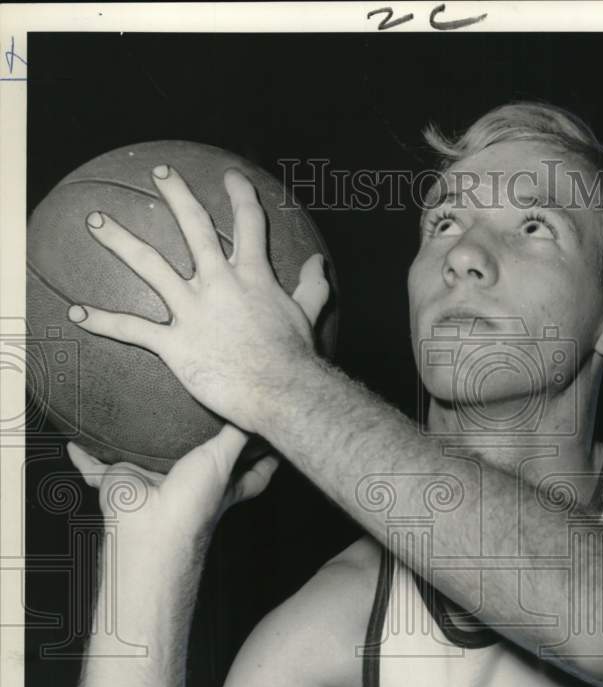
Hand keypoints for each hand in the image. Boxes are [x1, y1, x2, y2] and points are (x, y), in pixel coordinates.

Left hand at [66, 166, 330, 431]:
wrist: (281, 391)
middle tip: (159, 173)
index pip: (248, 224)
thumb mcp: (309, 313)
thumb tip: (319, 263)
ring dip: (120, 241)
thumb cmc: (296, 356)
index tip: (230, 177)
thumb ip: (313, 285)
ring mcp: (193, 311)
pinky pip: (133, 329)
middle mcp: (219, 283)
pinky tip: (77, 313)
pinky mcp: (175, 344)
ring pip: (150, 265)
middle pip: (193, 227)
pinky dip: (104, 322)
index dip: (240, 195)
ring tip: (96, 222)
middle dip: (176, 195)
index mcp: (253, 275)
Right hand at [67, 424, 278, 543]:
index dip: (261, 461)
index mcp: (217, 485)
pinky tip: (75, 437)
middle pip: (193, 464)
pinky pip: (94, 466)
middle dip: (193, 446)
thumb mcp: (224, 459)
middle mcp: (183, 484)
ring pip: (140, 461)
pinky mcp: (117, 484)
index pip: (249, 475)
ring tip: (135, 413)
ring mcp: (149, 484)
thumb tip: (253, 412)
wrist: (149, 526)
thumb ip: (237, 436)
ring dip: (133, 445)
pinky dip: (83, 455)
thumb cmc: (194, 500)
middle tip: (199, 414)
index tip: (270, 443)